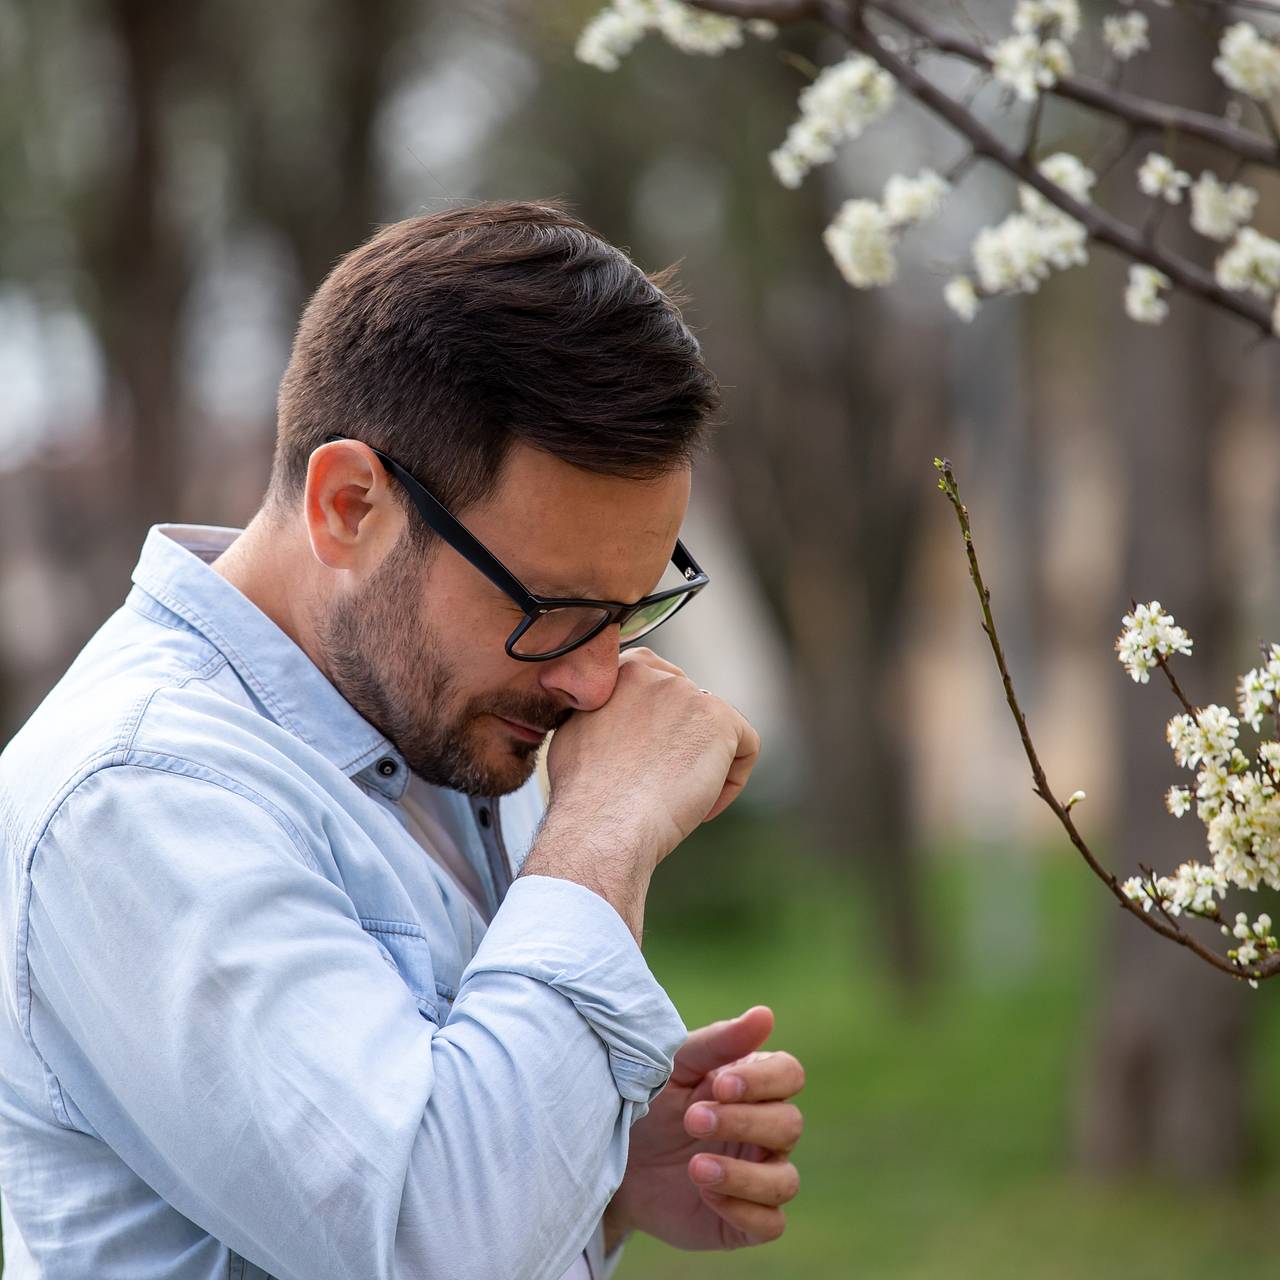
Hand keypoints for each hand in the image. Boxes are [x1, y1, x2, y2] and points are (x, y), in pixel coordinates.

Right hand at [545, 648, 760, 868]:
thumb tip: (623, 722)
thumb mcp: (577, 733)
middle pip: (692, 711)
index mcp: (621, 672)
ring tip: (681, 802)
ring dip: (706, 766)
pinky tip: (703, 809)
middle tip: (665, 786)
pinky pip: (745, 747)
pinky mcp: (720, 720)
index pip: (662, 687)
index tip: (649, 763)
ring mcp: (689, 694)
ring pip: (719, 733)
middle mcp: (657, 674)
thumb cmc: (583, 795)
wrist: (602, 824)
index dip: (662, 729)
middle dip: (685, 748)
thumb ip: (606, 714)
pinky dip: (731, 783)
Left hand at [604, 1005, 803, 1251]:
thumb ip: (719, 1042)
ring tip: (695, 1166)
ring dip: (744, 1174)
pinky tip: (705, 1193)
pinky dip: (743, 1210)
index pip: (790, 1074)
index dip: (764, 1081)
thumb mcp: (675, 1065)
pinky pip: (770, 1224)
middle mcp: (765, 1131)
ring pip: (785, 1180)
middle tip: (691, 1119)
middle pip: (790, 1125)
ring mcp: (757, 1176)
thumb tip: (765, 1014)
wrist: (612, 1158)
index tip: (720, 1084)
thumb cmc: (649, 1100)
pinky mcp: (743, 1221)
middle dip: (742, 1122)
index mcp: (754, 1085)